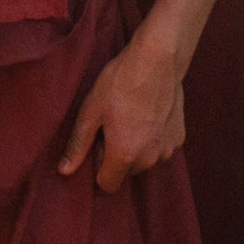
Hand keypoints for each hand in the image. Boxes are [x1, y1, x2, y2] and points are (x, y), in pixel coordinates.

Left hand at [58, 35, 185, 191]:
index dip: (98, 164)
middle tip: (113, 123)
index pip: (107, 185)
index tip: (99, 140)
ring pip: (144, 160)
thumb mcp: (91, 110)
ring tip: (130, 115)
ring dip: (136, 147)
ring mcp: (168, 149)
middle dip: (117, 155)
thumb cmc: (120, 82)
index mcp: (125, 155)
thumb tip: (64, 171)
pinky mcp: (180, 137)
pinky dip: (152, 138)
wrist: (158, 59)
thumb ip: (78, 145)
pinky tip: (147, 112)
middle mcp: (150, 159)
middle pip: (126, 172)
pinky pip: (160, 148)